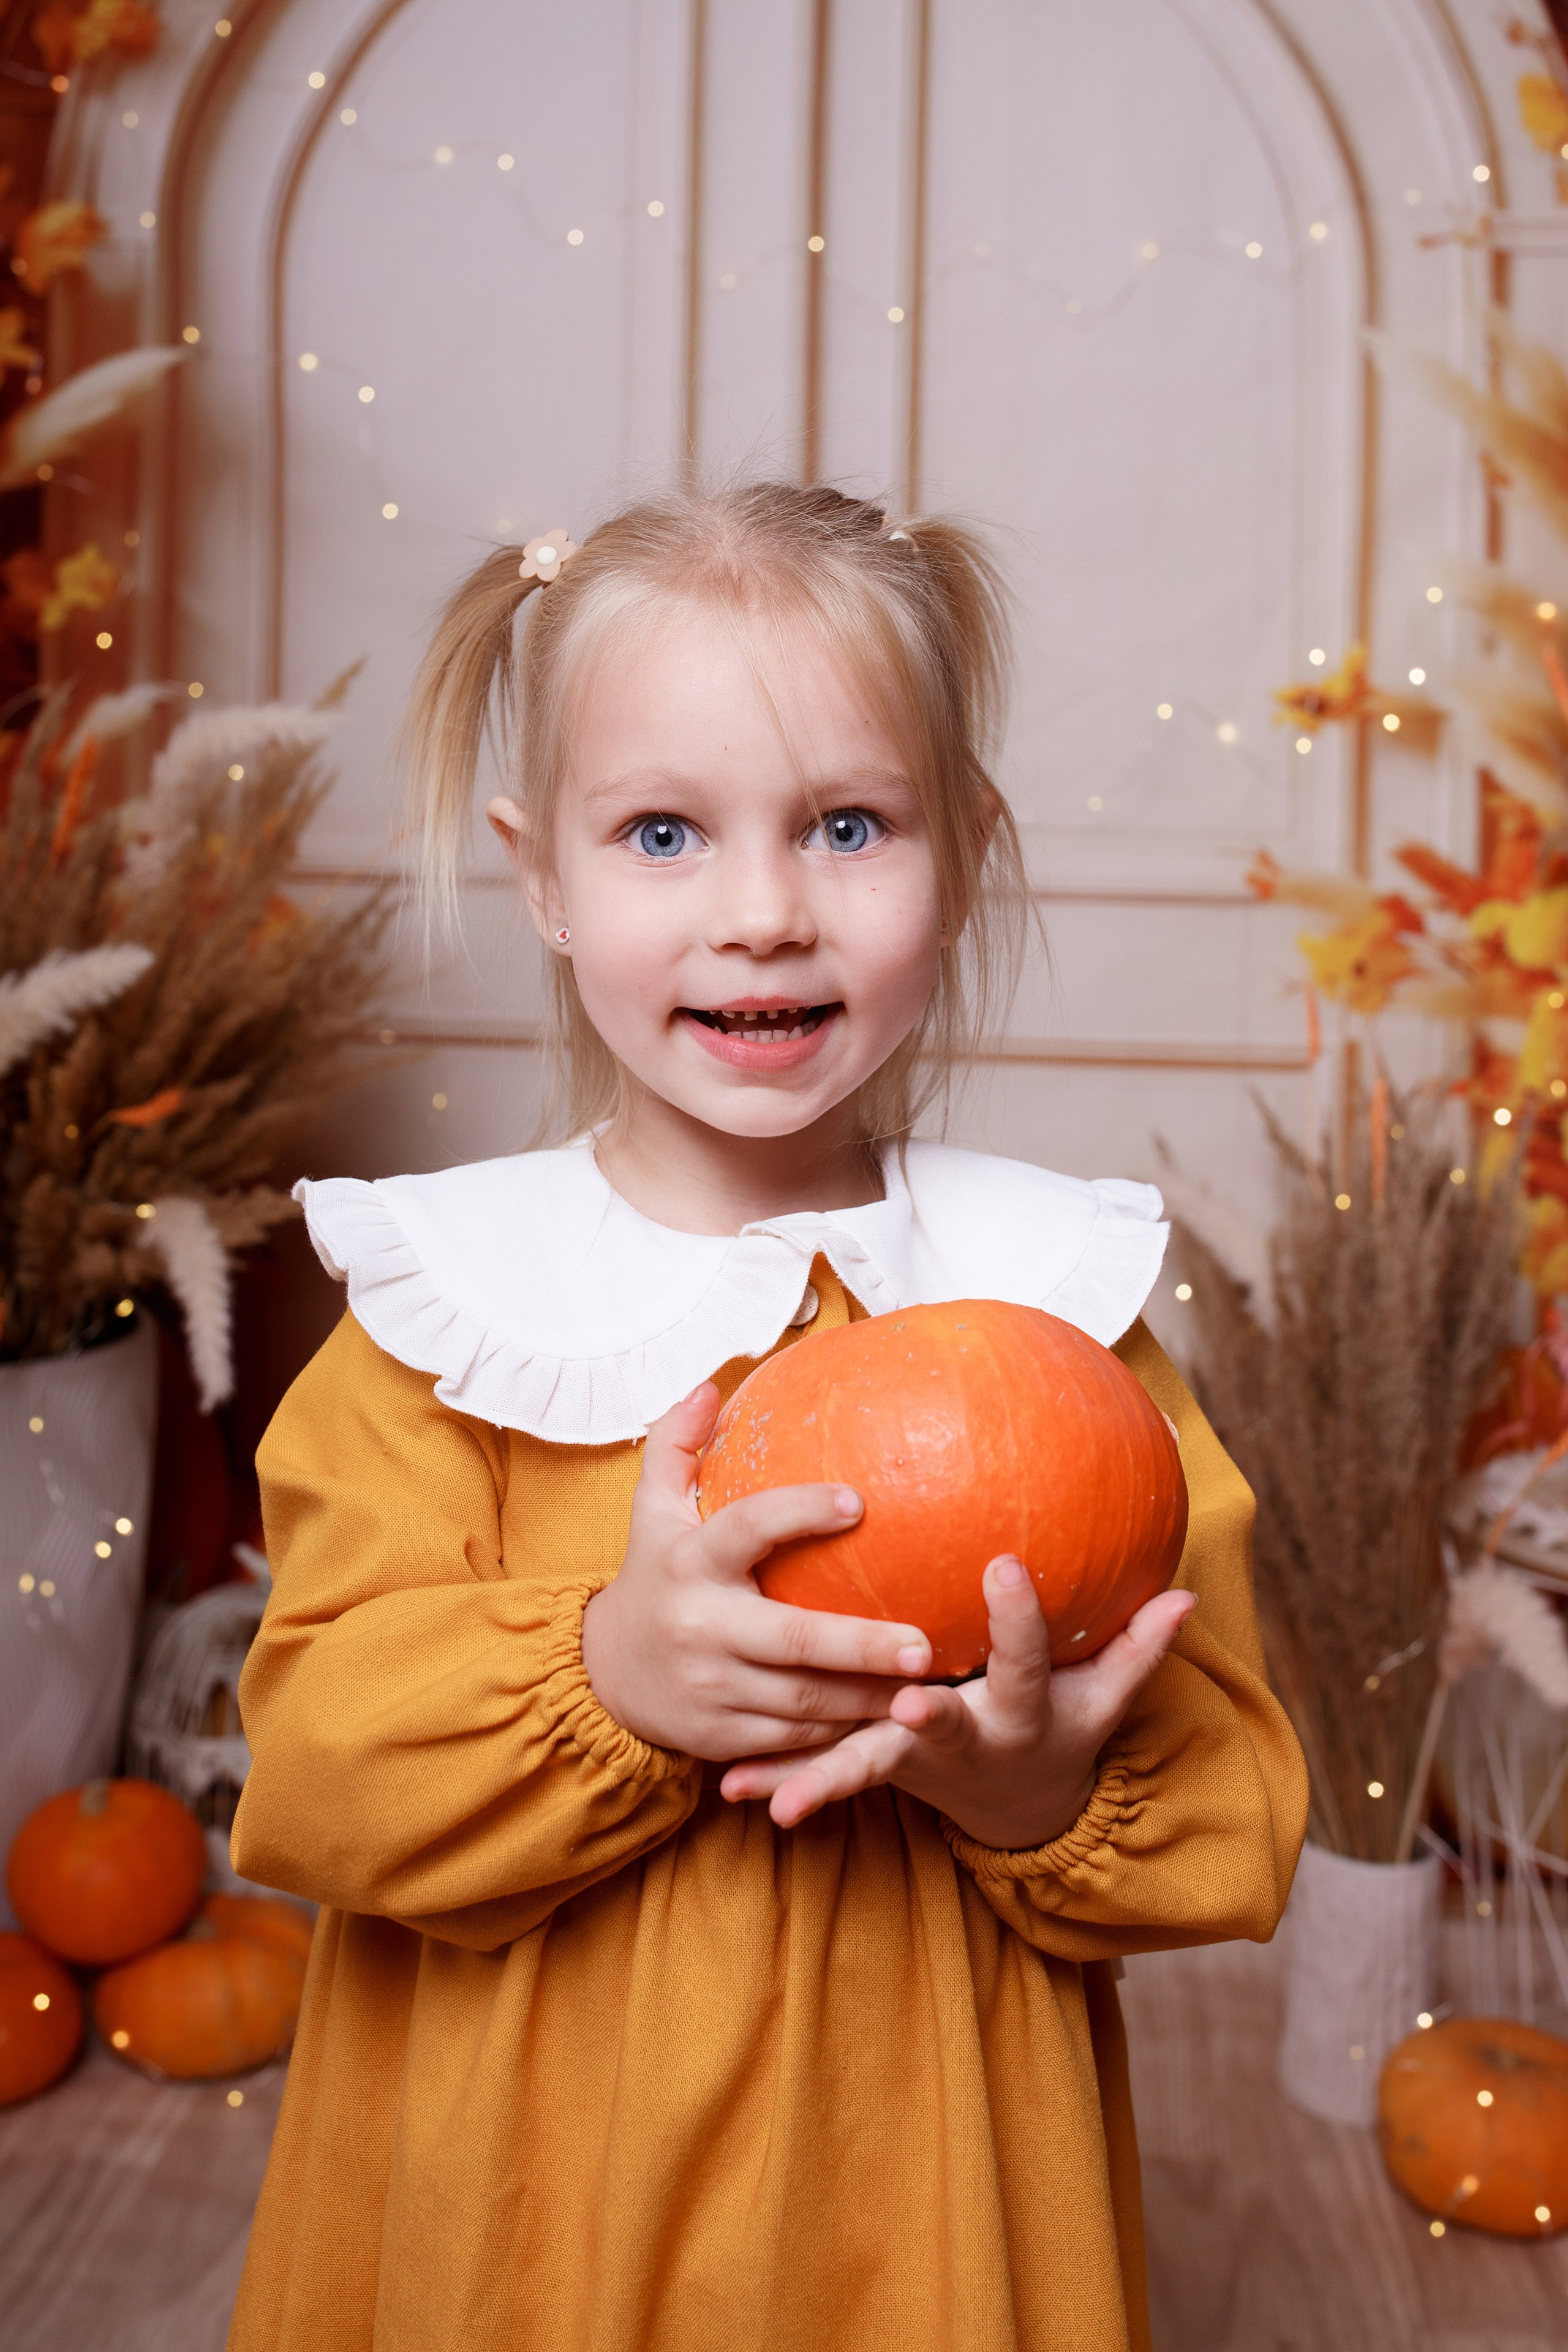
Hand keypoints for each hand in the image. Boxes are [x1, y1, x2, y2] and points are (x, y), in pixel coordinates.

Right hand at [581, 1383, 931, 1760]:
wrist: (606, 1675)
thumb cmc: (654, 1575)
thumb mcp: (652, 1509)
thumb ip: (676, 1446)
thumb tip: (709, 1386)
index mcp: (689, 1562)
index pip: (748, 1529)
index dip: (801, 1512)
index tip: (859, 1500)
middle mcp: (700, 1626)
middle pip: (793, 1640)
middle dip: (863, 1646)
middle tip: (924, 1643)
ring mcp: (711, 1688)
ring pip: (805, 1701)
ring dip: (869, 1696)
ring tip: (929, 1683)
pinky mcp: (722, 1738)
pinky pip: (797, 1738)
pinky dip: (845, 1730)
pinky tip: (892, 1716)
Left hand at [719, 1556, 1195, 1849]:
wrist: (1016, 1811)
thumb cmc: (1058, 1731)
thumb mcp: (1101, 1699)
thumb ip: (1136, 1649)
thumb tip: (1186, 1596)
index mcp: (1018, 1714)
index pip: (1024, 1658)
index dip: (1018, 1617)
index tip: (1004, 1565)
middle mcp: (964, 1742)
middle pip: (940, 1731)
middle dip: (922, 1721)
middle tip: (901, 1707)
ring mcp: (916, 1764)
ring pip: (867, 1768)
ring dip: (822, 1778)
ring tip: (777, 1797)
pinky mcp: (878, 1772)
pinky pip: (825, 1772)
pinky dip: (783, 1778)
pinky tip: (735, 1787)